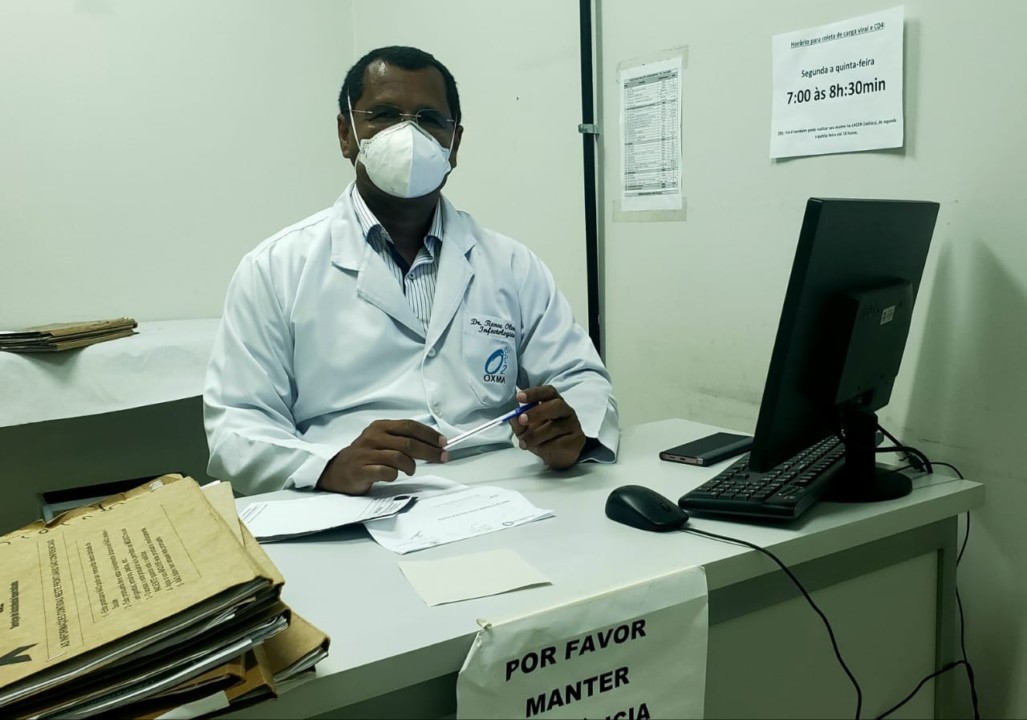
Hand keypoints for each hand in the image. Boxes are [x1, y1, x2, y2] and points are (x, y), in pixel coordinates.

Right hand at [317, 419, 447, 494]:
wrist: (337, 471)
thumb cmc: (366, 456)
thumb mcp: (383, 441)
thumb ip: (403, 440)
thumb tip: (434, 444)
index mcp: (380, 426)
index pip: (410, 426)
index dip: (429, 435)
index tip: (443, 443)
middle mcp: (373, 437)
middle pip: (408, 443)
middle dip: (430, 451)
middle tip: (442, 458)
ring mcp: (366, 453)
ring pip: (399, 458)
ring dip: (411, 466)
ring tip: (411, 470)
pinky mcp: (361, 470)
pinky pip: (386, 472)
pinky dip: (395, 475)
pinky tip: (394, 476)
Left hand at [509, 386, 585, 469]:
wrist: (557, 456)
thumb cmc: (541, 437)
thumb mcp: (525, 429)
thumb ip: (519, 423)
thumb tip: (513, 417)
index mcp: (553, 402)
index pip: (548, 392)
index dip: (534, 393)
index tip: (520, 397)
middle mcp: (566, 410)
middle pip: (557, 405)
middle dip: (537, 412)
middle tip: (522, 420)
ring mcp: (573, 424)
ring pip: (556, 427)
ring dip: (536, 436)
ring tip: (524, 443)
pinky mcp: (578, 439)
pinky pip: (560, 442)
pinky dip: (546, 447)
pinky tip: (540, 449)